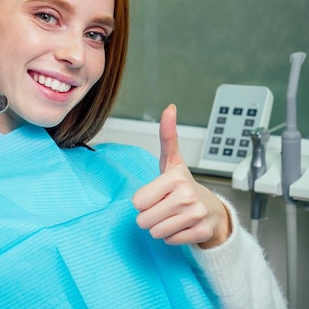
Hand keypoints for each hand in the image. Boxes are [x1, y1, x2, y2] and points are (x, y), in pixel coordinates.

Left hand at [132, 104, 230, 248]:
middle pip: (144, 220)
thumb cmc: (184, 186)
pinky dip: (173, 237)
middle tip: (163, 208)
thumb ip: (167, 136)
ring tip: (172, 217)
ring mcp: (196, 215)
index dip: (143, 201)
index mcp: (175, 177)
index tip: (156, 195)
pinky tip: (182, 226)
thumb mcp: (172, 161)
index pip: (137, 202)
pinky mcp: (201, 232)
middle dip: (149, 217)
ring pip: (156, 232)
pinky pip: (170, 241)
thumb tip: (169, 108)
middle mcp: (187, 196)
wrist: (213, 210)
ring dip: (160, 228)